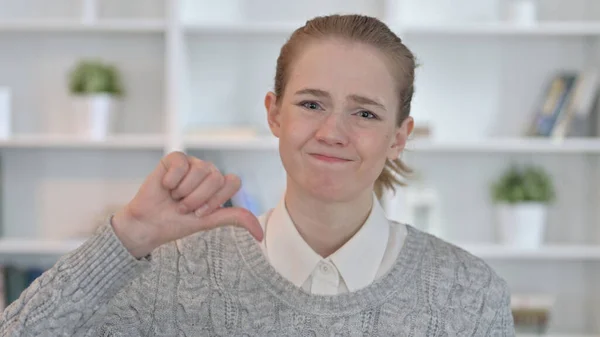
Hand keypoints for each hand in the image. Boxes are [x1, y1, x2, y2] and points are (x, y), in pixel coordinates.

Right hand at [111, 151, 263, 257]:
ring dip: (184, 191)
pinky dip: (171, 180)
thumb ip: (235, 218)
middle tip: (184, 206)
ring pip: (201, 169)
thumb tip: (261, 234)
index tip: (201, 213)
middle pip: (217, 177)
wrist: (149, 224)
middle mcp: (209, 172)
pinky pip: (181, 163)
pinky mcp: (174, 159)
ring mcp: (192, 164)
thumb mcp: (209, 222)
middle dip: (198, 198)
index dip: (215, 199)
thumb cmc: (178, 223)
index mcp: (220, 186)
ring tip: (175, 197)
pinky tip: (165, 186)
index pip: (233, 182)